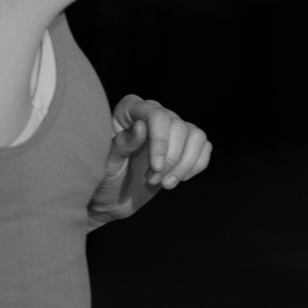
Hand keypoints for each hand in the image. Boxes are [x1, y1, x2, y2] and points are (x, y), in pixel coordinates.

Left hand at [88, 94, 213, 218]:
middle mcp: (153, 113)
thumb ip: (122, 145)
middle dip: (171, 159)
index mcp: (129, 110)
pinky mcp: (183, 145)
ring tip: (165, 184)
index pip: (156, 115)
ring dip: (185, 164)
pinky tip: (177, 179)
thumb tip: (141, 126)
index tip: (156, 168)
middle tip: (153, 180)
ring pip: (196, 136)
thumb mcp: (106, 163)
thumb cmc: (103, 177)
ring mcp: (170, 129)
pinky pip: (203, 147)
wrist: (111, 198)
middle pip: (179, 127)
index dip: (161, 142)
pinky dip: (195, 165)